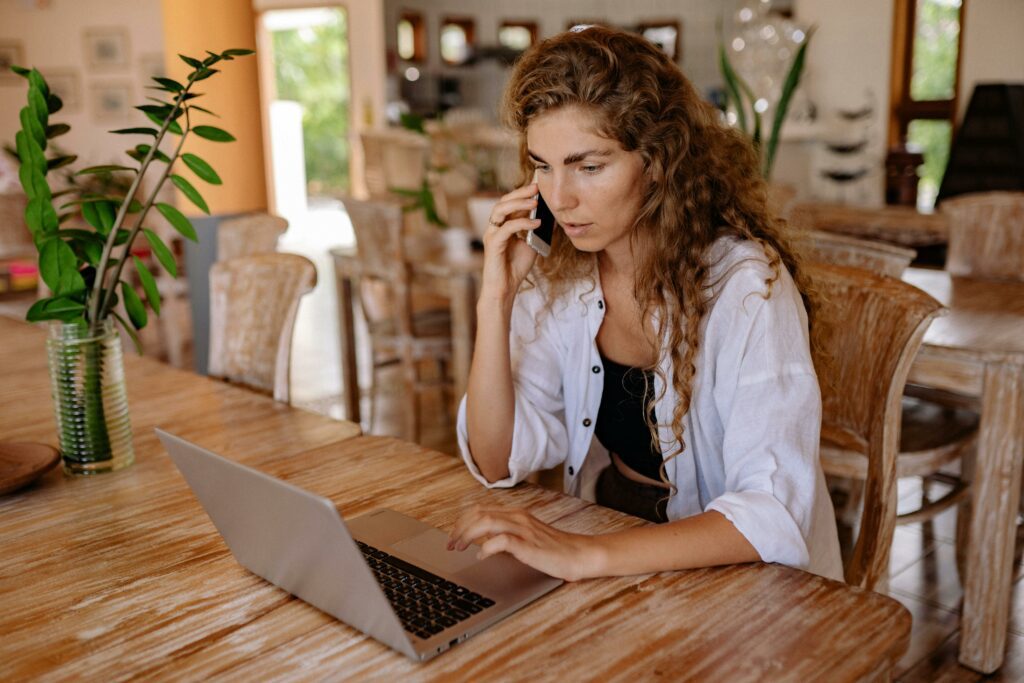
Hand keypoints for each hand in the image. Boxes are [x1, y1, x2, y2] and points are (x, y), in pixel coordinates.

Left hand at [447, 505, 600, 581]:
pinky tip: (481, 555)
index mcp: (516, 514)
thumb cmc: (554, 550)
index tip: (453, 536)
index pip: (481, 509)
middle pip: (478, 514)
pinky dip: (486, 547)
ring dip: (467, 535)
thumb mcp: (525, 538)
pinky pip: (501, 540)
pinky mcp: (528, 544)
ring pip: (485, 522)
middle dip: (459, 528)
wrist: (578, 554)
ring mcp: (523, 529)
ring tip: (459, 548)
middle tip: (450, 544)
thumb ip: (506, 536)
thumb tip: (482, 542)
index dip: (462, 521)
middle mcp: (517, 517)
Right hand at [479, 183, 541, 305]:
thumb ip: (537, 231)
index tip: (539, 188)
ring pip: (500, 210)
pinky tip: (536, 223)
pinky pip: (507, 228)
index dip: (523, 194)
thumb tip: (552, 217)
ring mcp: (492, 234)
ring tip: (535, 202)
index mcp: (503, 225)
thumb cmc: (515, 268)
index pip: (511, 204)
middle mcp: (495, 227)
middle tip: (536, 188)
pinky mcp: (493, 244)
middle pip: (504, 201)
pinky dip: (522, 223)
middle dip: (520, 193)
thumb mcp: (532, 245)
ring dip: (518, 203)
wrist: (505, 288)